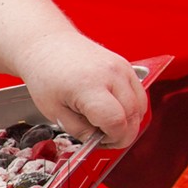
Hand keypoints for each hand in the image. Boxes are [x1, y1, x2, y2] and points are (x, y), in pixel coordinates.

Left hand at [13, 34, 146, 147]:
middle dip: (121, 134)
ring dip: (129, 122)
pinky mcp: (125, 65)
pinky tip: (112, 110)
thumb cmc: (46, 74)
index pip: (116, 122)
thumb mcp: (54, 112)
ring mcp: (121, 68)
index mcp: (89, 86)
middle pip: (133, 116)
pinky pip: (139, 94)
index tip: (100, 142)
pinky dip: (131, 108)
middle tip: (102, 137)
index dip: (112, 139)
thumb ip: (79, 130)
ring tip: (105, 123)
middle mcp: (111, 75)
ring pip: (141, 106)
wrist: (48, 45)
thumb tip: (96, 141)